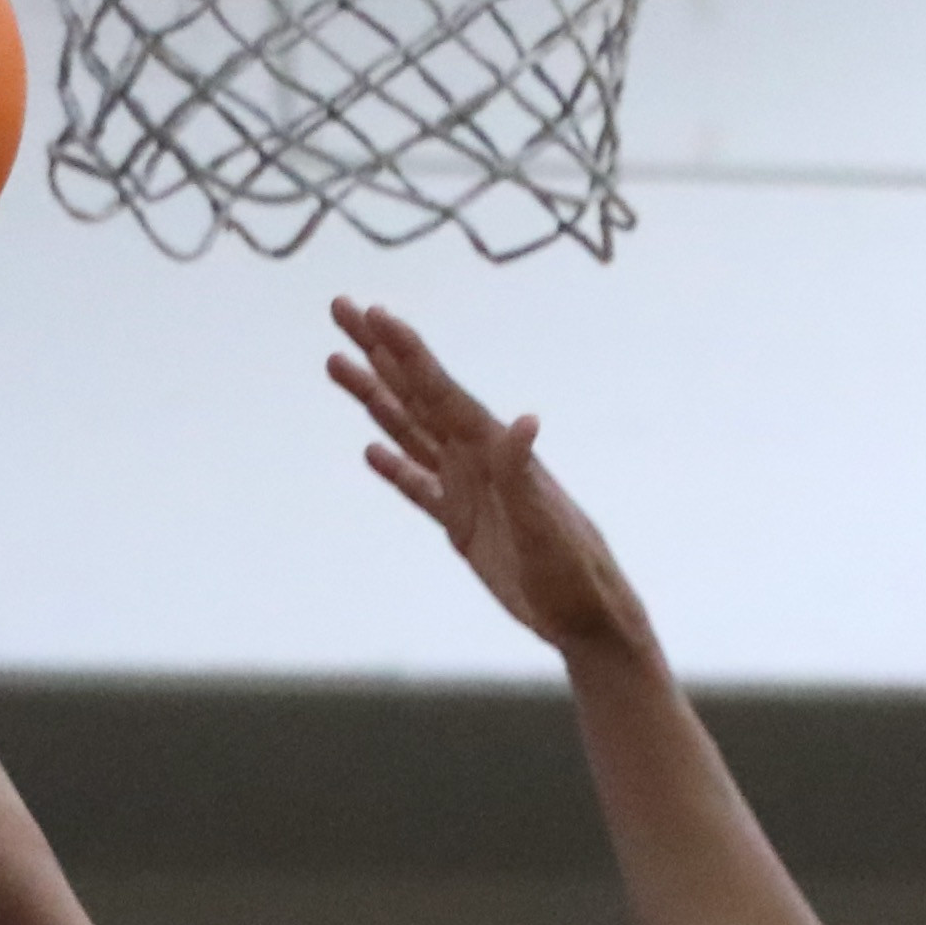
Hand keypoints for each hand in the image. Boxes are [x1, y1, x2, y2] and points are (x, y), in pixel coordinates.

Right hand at [327, 299, 654, 659]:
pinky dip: (394, 467)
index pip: (439, 390)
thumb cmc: (573, 571)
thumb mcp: (545, 524)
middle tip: (341, 309)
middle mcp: (477, 458)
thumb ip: (525, 474)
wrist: (587, 616)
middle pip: (416, 393)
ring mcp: (467, 489)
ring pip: (410, 431)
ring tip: (338, 363)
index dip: (405, 351)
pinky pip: (419, 487)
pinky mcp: (462, 525)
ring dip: (375, 397)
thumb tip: (525, 421)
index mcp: (491, 450)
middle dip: (377, 352)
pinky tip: (371, 450)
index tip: (372, 312)